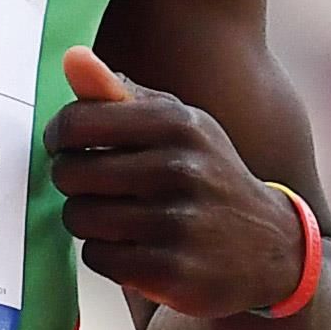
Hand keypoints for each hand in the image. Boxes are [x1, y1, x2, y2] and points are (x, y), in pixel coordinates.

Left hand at [46, 45, 306, 320]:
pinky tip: (134, 246)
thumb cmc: (205, 174)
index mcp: (178, 124)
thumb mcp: (178, 125)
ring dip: (88, 220)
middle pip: (70, 173)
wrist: (271, 247)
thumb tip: (72, 57)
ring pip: (79, 218)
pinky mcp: (172, 272)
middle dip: (73, 182)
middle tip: (96, 186)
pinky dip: (106, 254)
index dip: (59, 137)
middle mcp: (181, 169)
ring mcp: (179, 224)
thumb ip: (117, 94)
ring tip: (118, 216)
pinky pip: (98, 257)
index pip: (76, 123)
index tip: (67, 146)